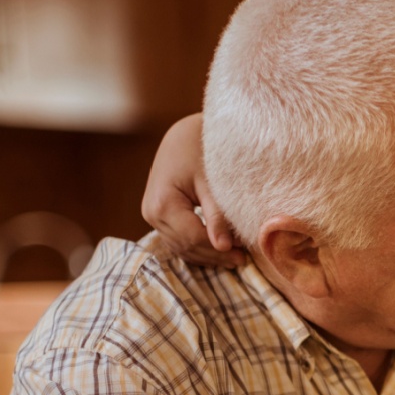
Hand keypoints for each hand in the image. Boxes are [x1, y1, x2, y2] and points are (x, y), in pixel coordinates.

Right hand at [141, 113, 243, 266]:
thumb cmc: (200, 150)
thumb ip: (216, 215)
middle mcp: (151, 213)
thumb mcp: (211, 181)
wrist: (182, 135)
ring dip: (207, 255)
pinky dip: (198, 247)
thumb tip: (224, 246)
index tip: (243, 255)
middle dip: (215, 256)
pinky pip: (178, 239)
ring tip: (235, 257)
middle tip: (243, 260)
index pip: (192, 238)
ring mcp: (151, 216)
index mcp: (162, 203)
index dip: (218, 250)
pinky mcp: (157, 216)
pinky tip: (219, 249)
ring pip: (180, 247)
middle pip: (185, 246)